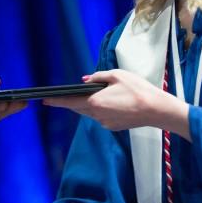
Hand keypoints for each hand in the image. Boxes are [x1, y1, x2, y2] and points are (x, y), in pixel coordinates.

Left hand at [43, 70, 191, 139]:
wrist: (157, 110)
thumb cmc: (138, 90)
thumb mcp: (118, 75)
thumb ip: (98, 77)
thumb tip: (85, 80)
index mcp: (95, 101)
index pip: (70, 101)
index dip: (56, 100)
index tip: (44, 100)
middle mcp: (97, 115)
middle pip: (79, 108)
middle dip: (71, 102)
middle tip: (61, 96)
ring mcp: (105, 123)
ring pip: (90, 112)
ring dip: (87, 105)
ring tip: (90, 95)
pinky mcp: (114, 126)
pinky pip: (101, 116)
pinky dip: (100, 109)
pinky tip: (109, 102)